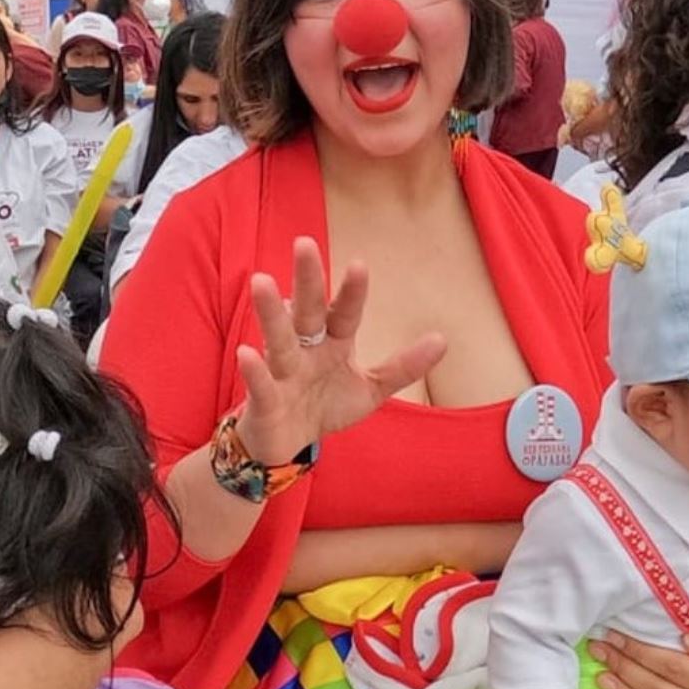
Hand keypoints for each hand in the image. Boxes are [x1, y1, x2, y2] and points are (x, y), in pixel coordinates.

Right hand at [235, 237, 446, 464]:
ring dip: (270, 313)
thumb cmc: (324, 406)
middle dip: (307, 280)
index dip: (352, 293)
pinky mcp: (263, 400)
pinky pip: (259, 384)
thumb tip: (442, 339)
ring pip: (278, 339)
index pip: (344, 313)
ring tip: (262, 282)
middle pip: (307, 311)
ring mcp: (282, 372)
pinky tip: (247, 353)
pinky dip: (254, 371)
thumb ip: (402, 366)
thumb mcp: (370, 388)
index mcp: (332, 343)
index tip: (359, 265)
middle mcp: (305, 350)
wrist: (285, 444)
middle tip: (304, 244)